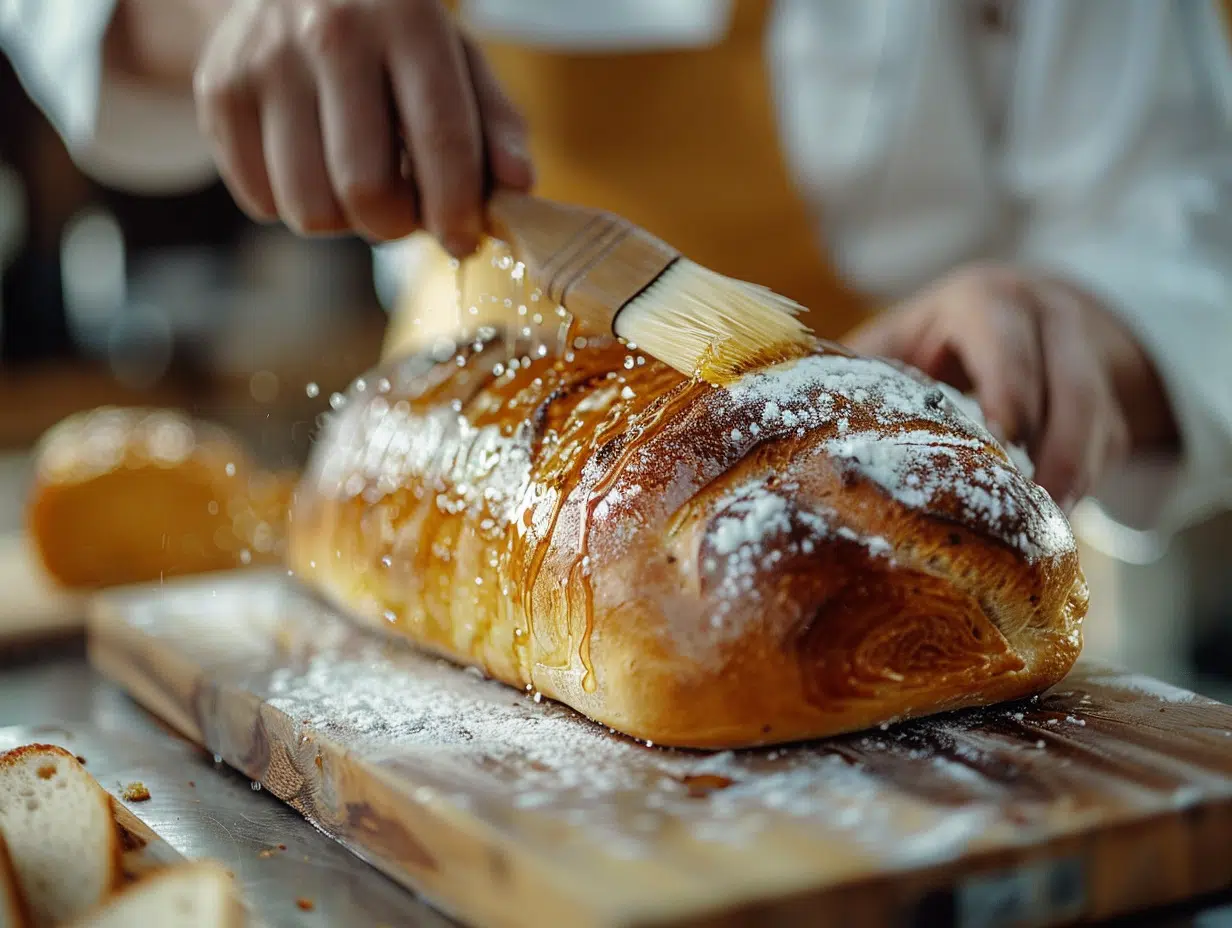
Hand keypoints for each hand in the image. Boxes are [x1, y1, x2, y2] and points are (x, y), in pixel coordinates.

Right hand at [193, 0, 532, 251]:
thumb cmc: (395, 41)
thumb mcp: (458, 61)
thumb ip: (497, 124)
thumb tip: (520, 187)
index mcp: (407, 20)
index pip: (440, 139)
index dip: (456, 209)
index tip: (463, 239)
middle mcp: (330, 33)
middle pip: (366, 190)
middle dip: (396, 225)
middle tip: (404, 211)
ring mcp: (265, 61)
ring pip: (309, 208)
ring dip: (344, 222)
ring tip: (357, 185)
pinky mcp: (219, 91)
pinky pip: (262, 202)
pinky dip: (293, 205)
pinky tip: (311, 166)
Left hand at [845, 264, 1177, 510]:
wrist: (1018, 314)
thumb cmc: (935, 338)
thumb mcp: (899, 338)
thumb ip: (860, 369)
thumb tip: (791, 407)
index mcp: (983, 301)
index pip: (1006, 342)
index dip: (1008, 391)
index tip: (1002, 442)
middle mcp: (1047, 319)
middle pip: (1072, 383)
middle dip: (1058, 445)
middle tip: (1033, 503)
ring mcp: (1087, 357)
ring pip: (1100, 417)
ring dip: (1079, 473)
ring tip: (1051, 526)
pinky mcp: (1110, 398)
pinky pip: (1112, 442)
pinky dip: (1089, 481)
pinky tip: (1058, 523)